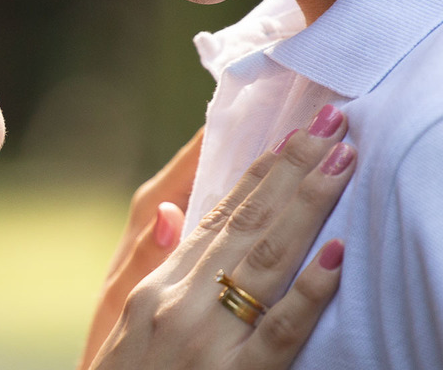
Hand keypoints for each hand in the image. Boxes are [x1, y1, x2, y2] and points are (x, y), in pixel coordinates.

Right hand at [88, 105, 354, 369]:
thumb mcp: (118, 320)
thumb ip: (144, 264)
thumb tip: (173, 214)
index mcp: (156, 283)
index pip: (217, 215)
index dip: (258, 171)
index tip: (291, 132)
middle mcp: (179, 300)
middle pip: (248, 224)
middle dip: (293, 170)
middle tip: (332, 124)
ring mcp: (208, 339)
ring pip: (267, 260)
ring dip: (309, 207)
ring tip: (344, 163)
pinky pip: (279, 332)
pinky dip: (310, 293)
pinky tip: (337, 257)